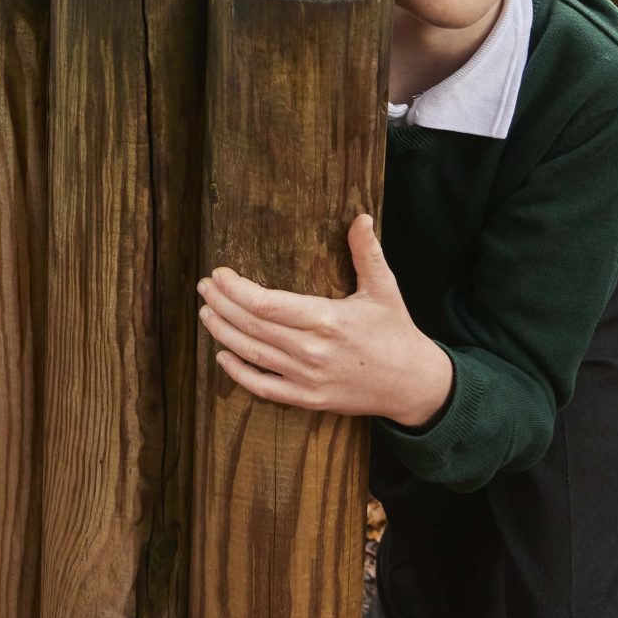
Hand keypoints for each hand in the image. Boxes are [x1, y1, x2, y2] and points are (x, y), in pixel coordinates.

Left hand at [196, 214, 453, 425]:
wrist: (413, 384)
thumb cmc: (396, 332)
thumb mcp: (384, 289)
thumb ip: (367, 253)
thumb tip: (361, 217)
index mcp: (327, 320)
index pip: (267, 305)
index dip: (236, 290)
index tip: (219, 274)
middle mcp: (312, 351)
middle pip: (252, 328)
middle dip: (222, 305)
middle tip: (204, 287)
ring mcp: (308, 379)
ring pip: (253, 355)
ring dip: (223, 333)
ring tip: (205, 313)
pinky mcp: (309, 400)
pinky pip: (265, 389)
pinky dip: (239, 374)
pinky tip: (223, 356)